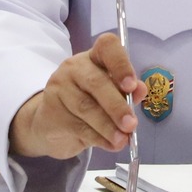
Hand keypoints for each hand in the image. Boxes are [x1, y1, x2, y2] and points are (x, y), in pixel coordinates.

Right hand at [7, 33, 143, 159]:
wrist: (49, 122)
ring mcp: (59, 88)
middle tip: (131, 124)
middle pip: (96, 83)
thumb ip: (127, 92)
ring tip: (122, 140)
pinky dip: (98, 138)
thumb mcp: (110, 95)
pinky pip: (77, 126)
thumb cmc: (87, 102)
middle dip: (117, 106)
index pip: (107, 47)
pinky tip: (110, 144)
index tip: (131, 86)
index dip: (121, 64)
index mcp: (94, 57)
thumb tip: (141, 90)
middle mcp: (74, 67)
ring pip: (86, 107)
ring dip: (108, 126)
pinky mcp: (51, 111)